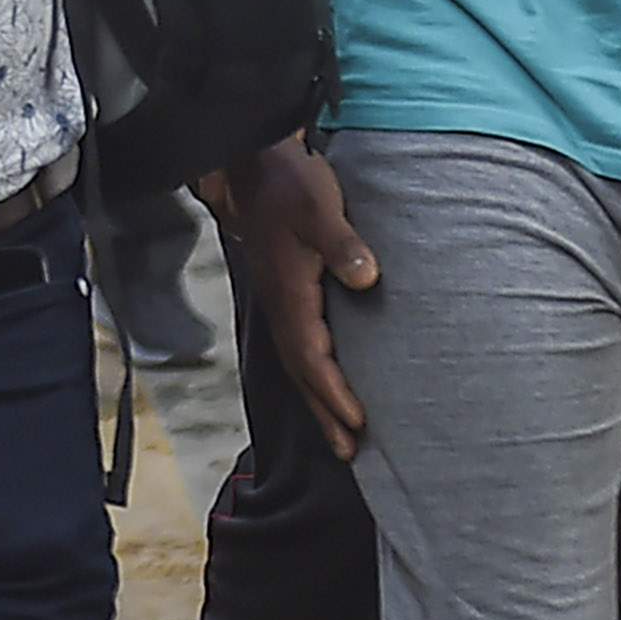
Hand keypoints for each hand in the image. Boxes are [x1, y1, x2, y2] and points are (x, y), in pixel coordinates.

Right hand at [202, 136, 377, 457]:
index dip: (334, 391)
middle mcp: (281, 306)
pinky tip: (326, 385)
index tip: (358, 421)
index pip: (312, 356)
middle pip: (303, 373)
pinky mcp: (284, 294)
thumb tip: (366, 277)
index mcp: (290, 293)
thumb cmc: (290, 185)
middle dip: (326, 414)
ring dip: (319, 402)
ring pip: (299, 364)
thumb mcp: (319, 208)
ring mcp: (280, 302)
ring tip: (343, 436)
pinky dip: (313, 376)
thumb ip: (343, 244)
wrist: (254, 166)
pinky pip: (298, 348)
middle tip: (351, 453)